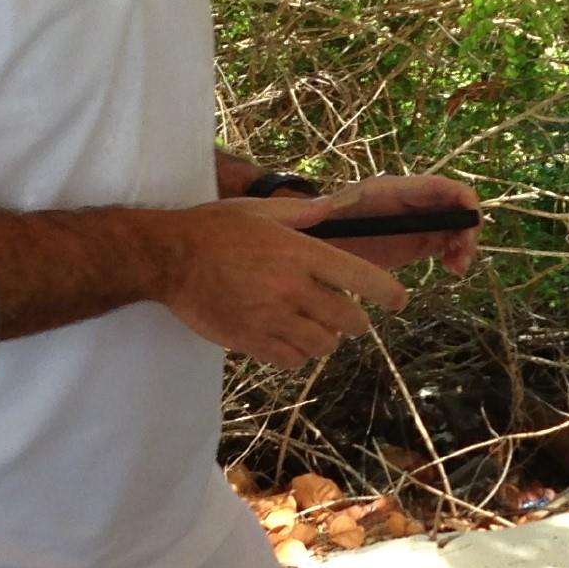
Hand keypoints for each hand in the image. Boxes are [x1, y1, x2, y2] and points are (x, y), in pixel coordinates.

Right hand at [159, 195, 410, 367]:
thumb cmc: (215, 229)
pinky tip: (289, 341)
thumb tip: (334, 207)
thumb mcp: (261, 209)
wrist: (169, 258)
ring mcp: (273, 318)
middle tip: (349, 318)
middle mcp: (293, 288)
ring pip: (323, 346)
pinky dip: (297, 354)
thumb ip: (303, 213)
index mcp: (301, 253)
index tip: (398, 300)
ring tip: (315, 328)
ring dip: (326, 340)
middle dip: (356, 322)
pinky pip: (291, 360)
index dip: (389, 294)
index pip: (363, 279)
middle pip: (349, 322)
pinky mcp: (251, 340)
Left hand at [314, 171, 484, 274]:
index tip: (471, 226)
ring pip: (456, 228)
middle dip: (468, 229)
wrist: (326, 239)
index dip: (464, 201)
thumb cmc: (327, 220)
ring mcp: (419, 223)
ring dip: (465, 246)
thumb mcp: (329, 211)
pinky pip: (447, 245)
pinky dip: (456, 256)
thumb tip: (324, 206)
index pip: (441, 187)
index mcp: (398, 189)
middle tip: (463, 257)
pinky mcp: (418, 243)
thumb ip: (330, 208)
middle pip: (456, 208)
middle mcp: (415, 202)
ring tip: (458, 268)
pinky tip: (453, 270)